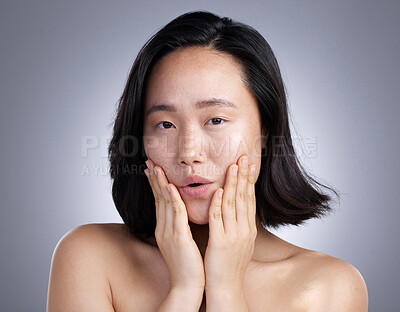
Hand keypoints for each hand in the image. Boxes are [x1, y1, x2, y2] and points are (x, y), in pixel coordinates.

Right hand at [144, 159, 204, 292]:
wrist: (187, 285)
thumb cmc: (187, 264)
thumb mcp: (180, 241)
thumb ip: (178, 226)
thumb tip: (179, 213)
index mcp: (164, 229)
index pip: (159, 201)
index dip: (156, 184)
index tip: (153, 169)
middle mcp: (163, 228)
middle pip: (158, 199)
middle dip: (153, 179)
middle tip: (149, 162)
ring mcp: (169, 233)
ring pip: (164, 203)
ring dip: (160, 184)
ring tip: (157, 167)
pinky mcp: (178, 238)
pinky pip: (176, 215)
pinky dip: (173, 199)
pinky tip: (171, 187)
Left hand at [204, 155, 257, 290]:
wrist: (226, 287)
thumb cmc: (230, 265)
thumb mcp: (240, 242)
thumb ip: (239, 224)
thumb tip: (238, 210)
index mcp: (247, 229)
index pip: (249, 200)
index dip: (248, 181)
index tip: (249, 164)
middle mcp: (243, 230)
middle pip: (244, 198)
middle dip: (244, 176)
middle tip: (243, 157)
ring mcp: (233, 236)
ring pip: (233, 204)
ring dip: (233, 184)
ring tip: (232, 166)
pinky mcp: (220, 242)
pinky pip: (219, 220)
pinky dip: (219, 204)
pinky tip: (218, 191)